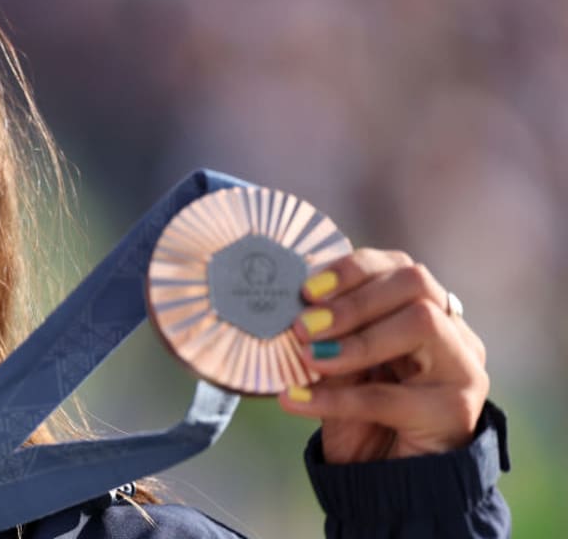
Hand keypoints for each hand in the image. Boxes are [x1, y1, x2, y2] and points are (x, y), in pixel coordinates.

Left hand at [277, 248, 488, 462]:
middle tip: (304, 326)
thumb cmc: (364, 419)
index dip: (352, 269)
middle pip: (416, 284)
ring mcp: (463, 368)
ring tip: (307, 358)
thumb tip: (291, 312)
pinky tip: (294, 400)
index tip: (306, 289)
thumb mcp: (341, 370)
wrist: (394, 485)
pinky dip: (336, 397)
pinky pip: (392, 396)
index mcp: (427, 312)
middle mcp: (453, 333)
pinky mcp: (457, 412)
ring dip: (355, 340)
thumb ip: (328, 338)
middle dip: (354, 299)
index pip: (399, 267)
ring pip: (421, 324)